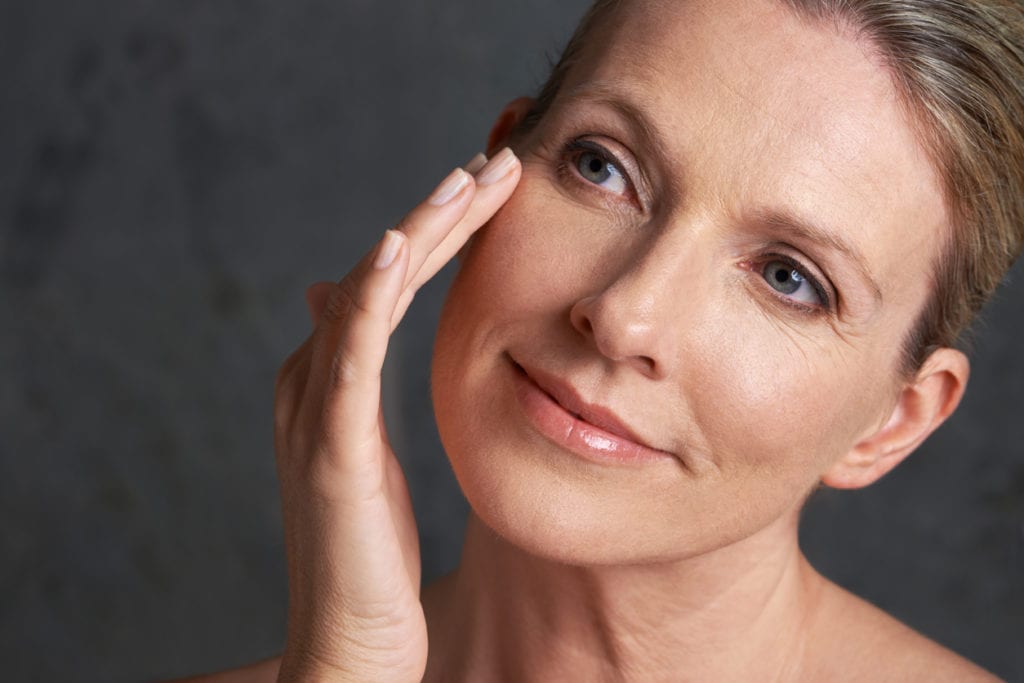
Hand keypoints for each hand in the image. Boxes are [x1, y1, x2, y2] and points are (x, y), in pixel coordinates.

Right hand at [273, 149, 520, 682]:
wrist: (348, 647)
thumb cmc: (366, 558)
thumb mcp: (367, 457)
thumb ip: (359, 386)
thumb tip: (346, 309)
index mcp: (331, 382)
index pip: (389, 283)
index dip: (439, 231)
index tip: (493, 189)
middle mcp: (313, 381)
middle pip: (379, 272)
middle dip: (440, 212)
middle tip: (499, 160)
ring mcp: (317, 410)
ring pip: (367, 293)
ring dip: (418, 230)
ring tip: (470, 178)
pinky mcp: (332, 446)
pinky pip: (351, 355)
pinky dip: (371, 294)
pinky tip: (399, 248)